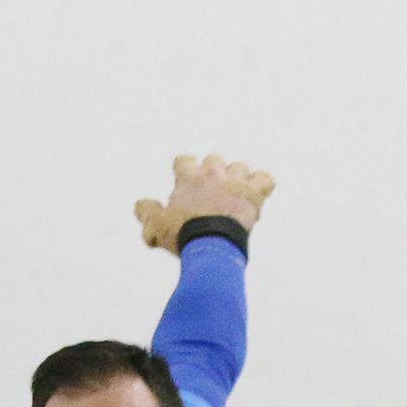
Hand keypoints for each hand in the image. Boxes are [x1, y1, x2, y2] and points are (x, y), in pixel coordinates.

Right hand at [133, 153, 275, 252]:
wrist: (211, 246)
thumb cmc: (182, 236)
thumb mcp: (155, 226)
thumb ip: (146, 212)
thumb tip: (140, 204)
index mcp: (188, 178)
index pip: (184, 160)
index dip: (185, 171)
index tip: (187, 186)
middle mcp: (212, 173)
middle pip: (214, 160)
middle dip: (213, 174)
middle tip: (212, 196)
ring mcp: (235, 181)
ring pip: (239, 167)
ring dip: (237, 179)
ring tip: (235, 197)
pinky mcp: (254, 193)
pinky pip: (265, 179)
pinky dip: (263, 185)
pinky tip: (258, 196)